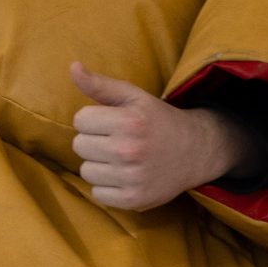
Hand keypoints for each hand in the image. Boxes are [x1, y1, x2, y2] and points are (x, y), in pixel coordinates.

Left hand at [70, 65, 247, 211]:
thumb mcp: (134, 97)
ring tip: (121, 159)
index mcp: (130, 121)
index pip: (80, 120)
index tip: (112, 122)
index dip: (94, 119)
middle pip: (79, 145)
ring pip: (86, 171)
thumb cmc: (157, 120)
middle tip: (117, 141)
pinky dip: (107, 187)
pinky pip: (97, 194)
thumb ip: (101, 84)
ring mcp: (132, 178)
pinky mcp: (133, 200)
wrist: (195, 151)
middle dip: (94, 141)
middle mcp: (130, 150)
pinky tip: (125, 176)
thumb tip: (73, 67)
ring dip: (99, 165)